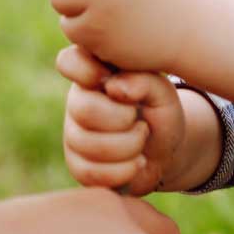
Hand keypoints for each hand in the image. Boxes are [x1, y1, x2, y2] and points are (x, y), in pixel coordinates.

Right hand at [58, 45, 185, 195]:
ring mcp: (73, 132)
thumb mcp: (163, 93)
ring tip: (142, 139)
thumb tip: (112, 87)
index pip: (68, 61)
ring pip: (87, 144)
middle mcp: (78, 100)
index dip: (86, 71)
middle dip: (123, 120)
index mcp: (95, 71)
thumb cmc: (160, 112)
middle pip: (83, 109)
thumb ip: (143, 81)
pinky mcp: (76, 164)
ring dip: (128, 147)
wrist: (165, 152)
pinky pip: (90, 172)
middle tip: (140, 120)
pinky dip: (123, 171)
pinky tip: (137, 162)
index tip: (112, 81)